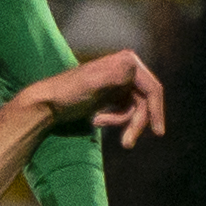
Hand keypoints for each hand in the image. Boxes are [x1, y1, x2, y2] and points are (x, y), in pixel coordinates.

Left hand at [21, 49, 165, 149]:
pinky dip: (116, 120)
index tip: (158, 133)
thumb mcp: (90, 84)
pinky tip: (96, 121)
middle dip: (137, 123)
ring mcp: (121, 82)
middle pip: (146, 102)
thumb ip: (111, 76)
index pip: (153, 89)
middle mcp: (126, 68)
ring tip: (99, 126)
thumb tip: (131, 66)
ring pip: (137, 109)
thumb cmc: (66, 93)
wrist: (47, 102)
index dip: (157, 112)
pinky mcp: (113, 94)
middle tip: (127, 144)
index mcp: (126, 62)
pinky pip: (127, 111)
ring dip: (124, 123)